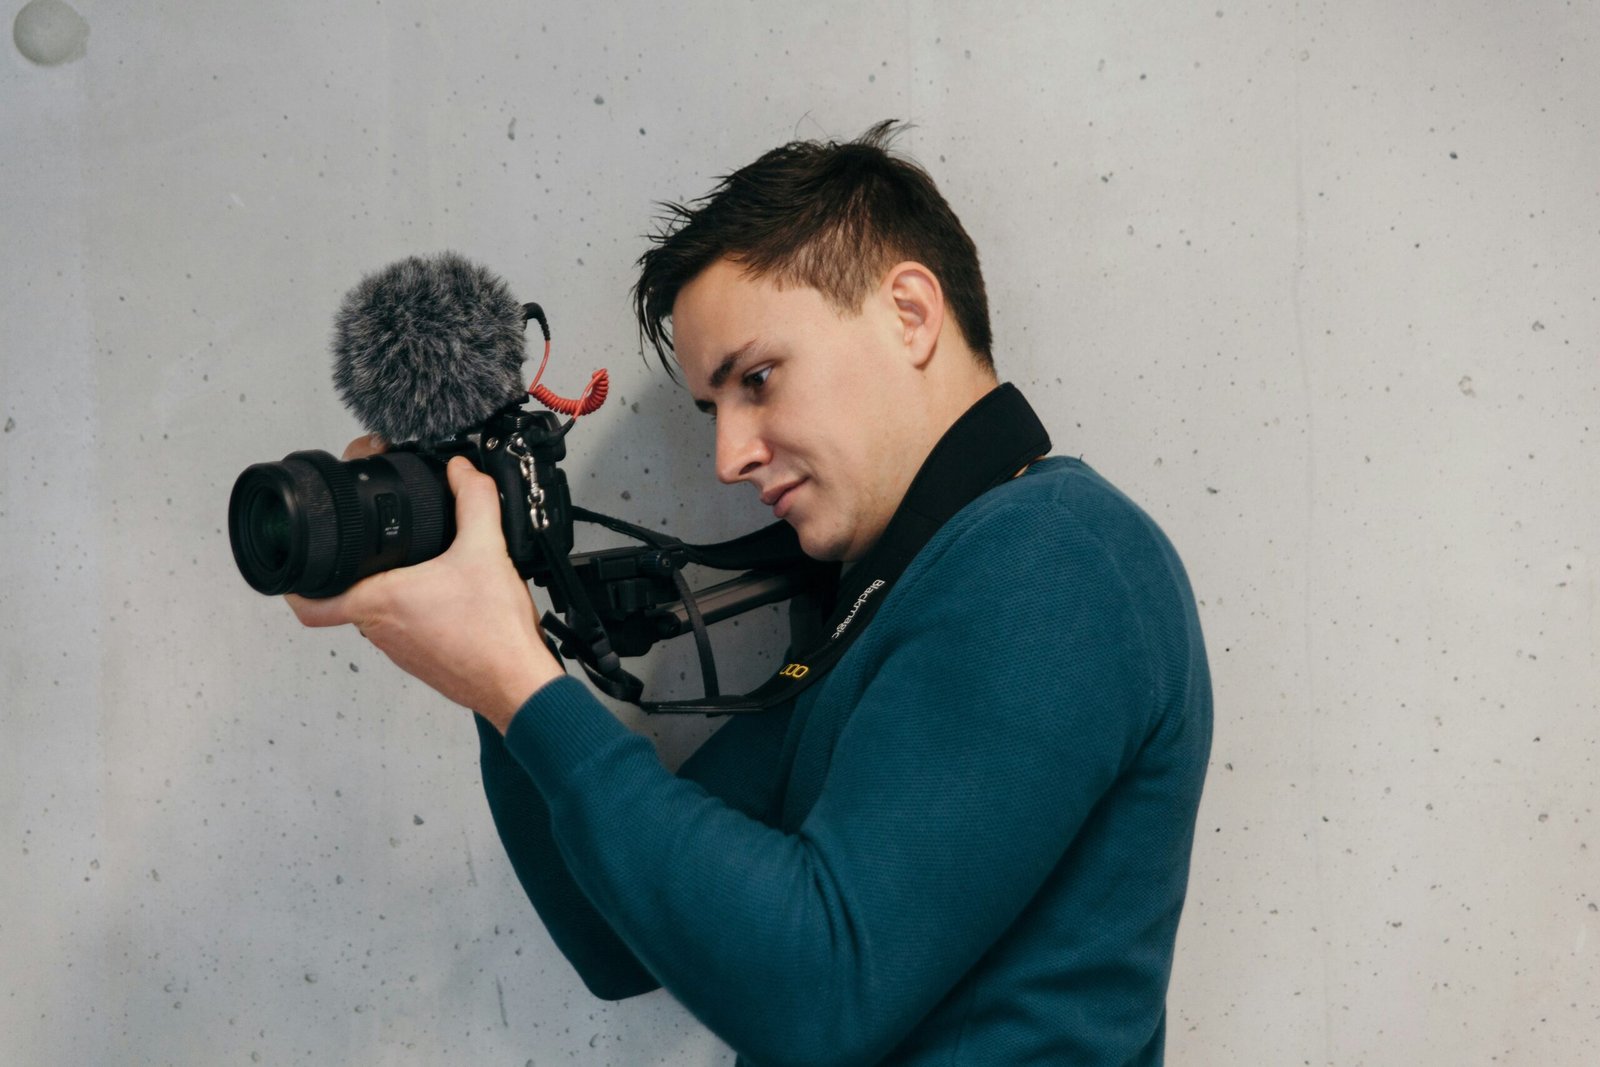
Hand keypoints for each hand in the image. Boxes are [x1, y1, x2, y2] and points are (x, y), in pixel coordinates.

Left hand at [286, 440, 564, 732]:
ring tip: (414, 565)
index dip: (292, 580)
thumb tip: (462, 472)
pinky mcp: (424, 660)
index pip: (308, 602)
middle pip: (344, 599)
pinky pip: (405, 629)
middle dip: (353, 569)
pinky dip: (414, 609)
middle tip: (370, 544)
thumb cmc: (494, 636)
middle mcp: (381, 630)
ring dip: (386, 590)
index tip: (297, 559)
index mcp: (380, 602)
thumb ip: (474, 501)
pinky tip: (445, 595)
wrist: (519, 685)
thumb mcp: (486, 551)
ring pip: (376, 615)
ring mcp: (401, 649)